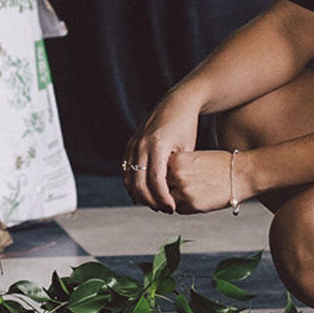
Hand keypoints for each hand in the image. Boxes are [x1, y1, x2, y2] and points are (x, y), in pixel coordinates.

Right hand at [123, 96, 200, 212]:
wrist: (178, 102)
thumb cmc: (187, 126)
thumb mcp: (187, 150)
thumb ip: (176, 170)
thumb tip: (171, 194)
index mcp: (158, 145)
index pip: (155, 181)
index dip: (162, 198)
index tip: (172, 208)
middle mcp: (141, 144)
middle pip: (138, 183)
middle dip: (151, 200)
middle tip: (164, 209)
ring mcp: (134, 143)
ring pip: (128, 178)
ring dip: (140, 194)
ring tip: (155, 203)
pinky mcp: (131, 143)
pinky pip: (126, 168)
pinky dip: (132, 183)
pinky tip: (143, 193)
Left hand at [164, 149, 251, 214]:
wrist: (242, 174)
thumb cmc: (222, 164)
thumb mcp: (196, 157)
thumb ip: (179, 166)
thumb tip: (164, 178)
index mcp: (176, 160)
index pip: (160, 173)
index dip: (167, 177)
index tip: (174, 178)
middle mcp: (177, 175)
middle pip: (163, 187)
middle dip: (171, 189)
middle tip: (186, 187)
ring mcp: (183, 191)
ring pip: (170, 200)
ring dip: (178, 199)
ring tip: (194, 192)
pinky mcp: (192, 205)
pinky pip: (180, 210)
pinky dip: (186, 208)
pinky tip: (199, 199)